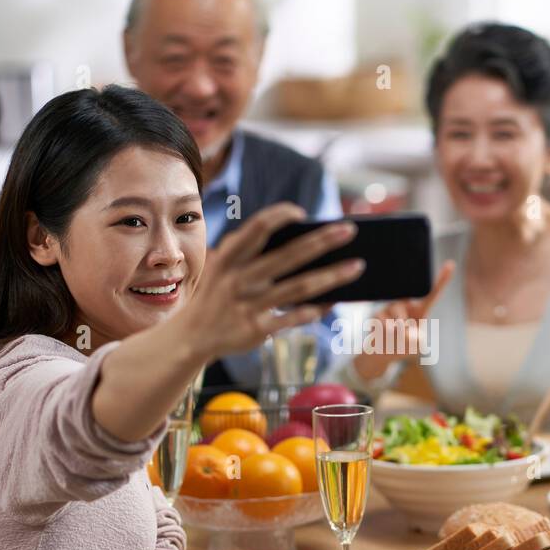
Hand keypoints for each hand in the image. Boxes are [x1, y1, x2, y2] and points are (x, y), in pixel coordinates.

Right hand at [180, 202, 362, 360]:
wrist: (192, 336)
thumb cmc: (219, 293)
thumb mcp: (223, 268)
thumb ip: (252, 253)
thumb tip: (304, 242)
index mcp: (229, 258)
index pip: (257, 228)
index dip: (280, 217)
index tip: (303, 213)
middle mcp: (238, 279)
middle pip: (288, 256)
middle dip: (322, 241)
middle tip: (351, 230)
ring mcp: (247, 306)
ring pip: (298, 288)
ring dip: (331, 276)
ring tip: (357, 266)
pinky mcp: (255, 330)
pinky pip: (291, 318)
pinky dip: (313, 310)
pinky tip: (334, 301)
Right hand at [352, 259, 455, 381]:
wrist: (381, 352)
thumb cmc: (403, 345)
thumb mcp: (416, 344)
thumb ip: (415, 337)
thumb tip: (399, 329)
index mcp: (419, 309)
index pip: (432, 293)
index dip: (442, 279)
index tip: (450, 264)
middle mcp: (405, 303)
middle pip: (409, 305)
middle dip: (407, 323)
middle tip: (404, 333)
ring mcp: (390, 307)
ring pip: (398, 318)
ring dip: (398, 331)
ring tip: (395, 337)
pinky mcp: (376, 314)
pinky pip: (384, 323)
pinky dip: (387, 333)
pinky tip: (384, 335)